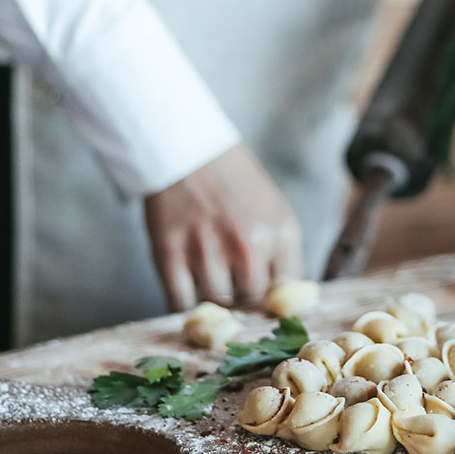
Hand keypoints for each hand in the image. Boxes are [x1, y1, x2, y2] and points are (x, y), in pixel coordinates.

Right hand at [143, 145, 301, 310]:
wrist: (186, 149)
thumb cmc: (234, 182)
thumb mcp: (275, 212)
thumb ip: (282, 255)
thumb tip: (281, 300)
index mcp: (279, 234)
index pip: (285, 293)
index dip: (272, 299)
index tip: (262, 298)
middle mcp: (247, 246)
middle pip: (249, 301)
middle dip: (241, 297)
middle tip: (230, 282)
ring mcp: (207, 251)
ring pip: (216, 303)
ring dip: (212, 297)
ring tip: (208, 277)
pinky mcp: (170, 254)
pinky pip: (179, 302)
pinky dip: (182, 304)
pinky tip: (187, 291)